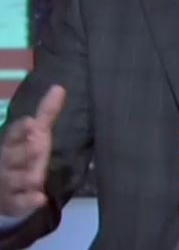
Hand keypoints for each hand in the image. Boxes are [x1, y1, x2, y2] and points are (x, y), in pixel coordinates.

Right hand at [0, 86, 65, 217]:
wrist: (6, 190)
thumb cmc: (24, 156)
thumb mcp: (36, 135)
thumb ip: (46, 114)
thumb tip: (59, 87)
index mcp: (11, 144)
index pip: (12, 135)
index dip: (19, 131)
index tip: (30, 123)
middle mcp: (6, 163)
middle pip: (11, 157)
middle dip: (22, 152)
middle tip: (37, 146)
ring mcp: (8, 183)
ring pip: (13, 180)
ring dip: (24, 178)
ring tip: (36, 177)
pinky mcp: (14, 202)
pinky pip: (19, 203)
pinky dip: (28, 202)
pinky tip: (39, 199)